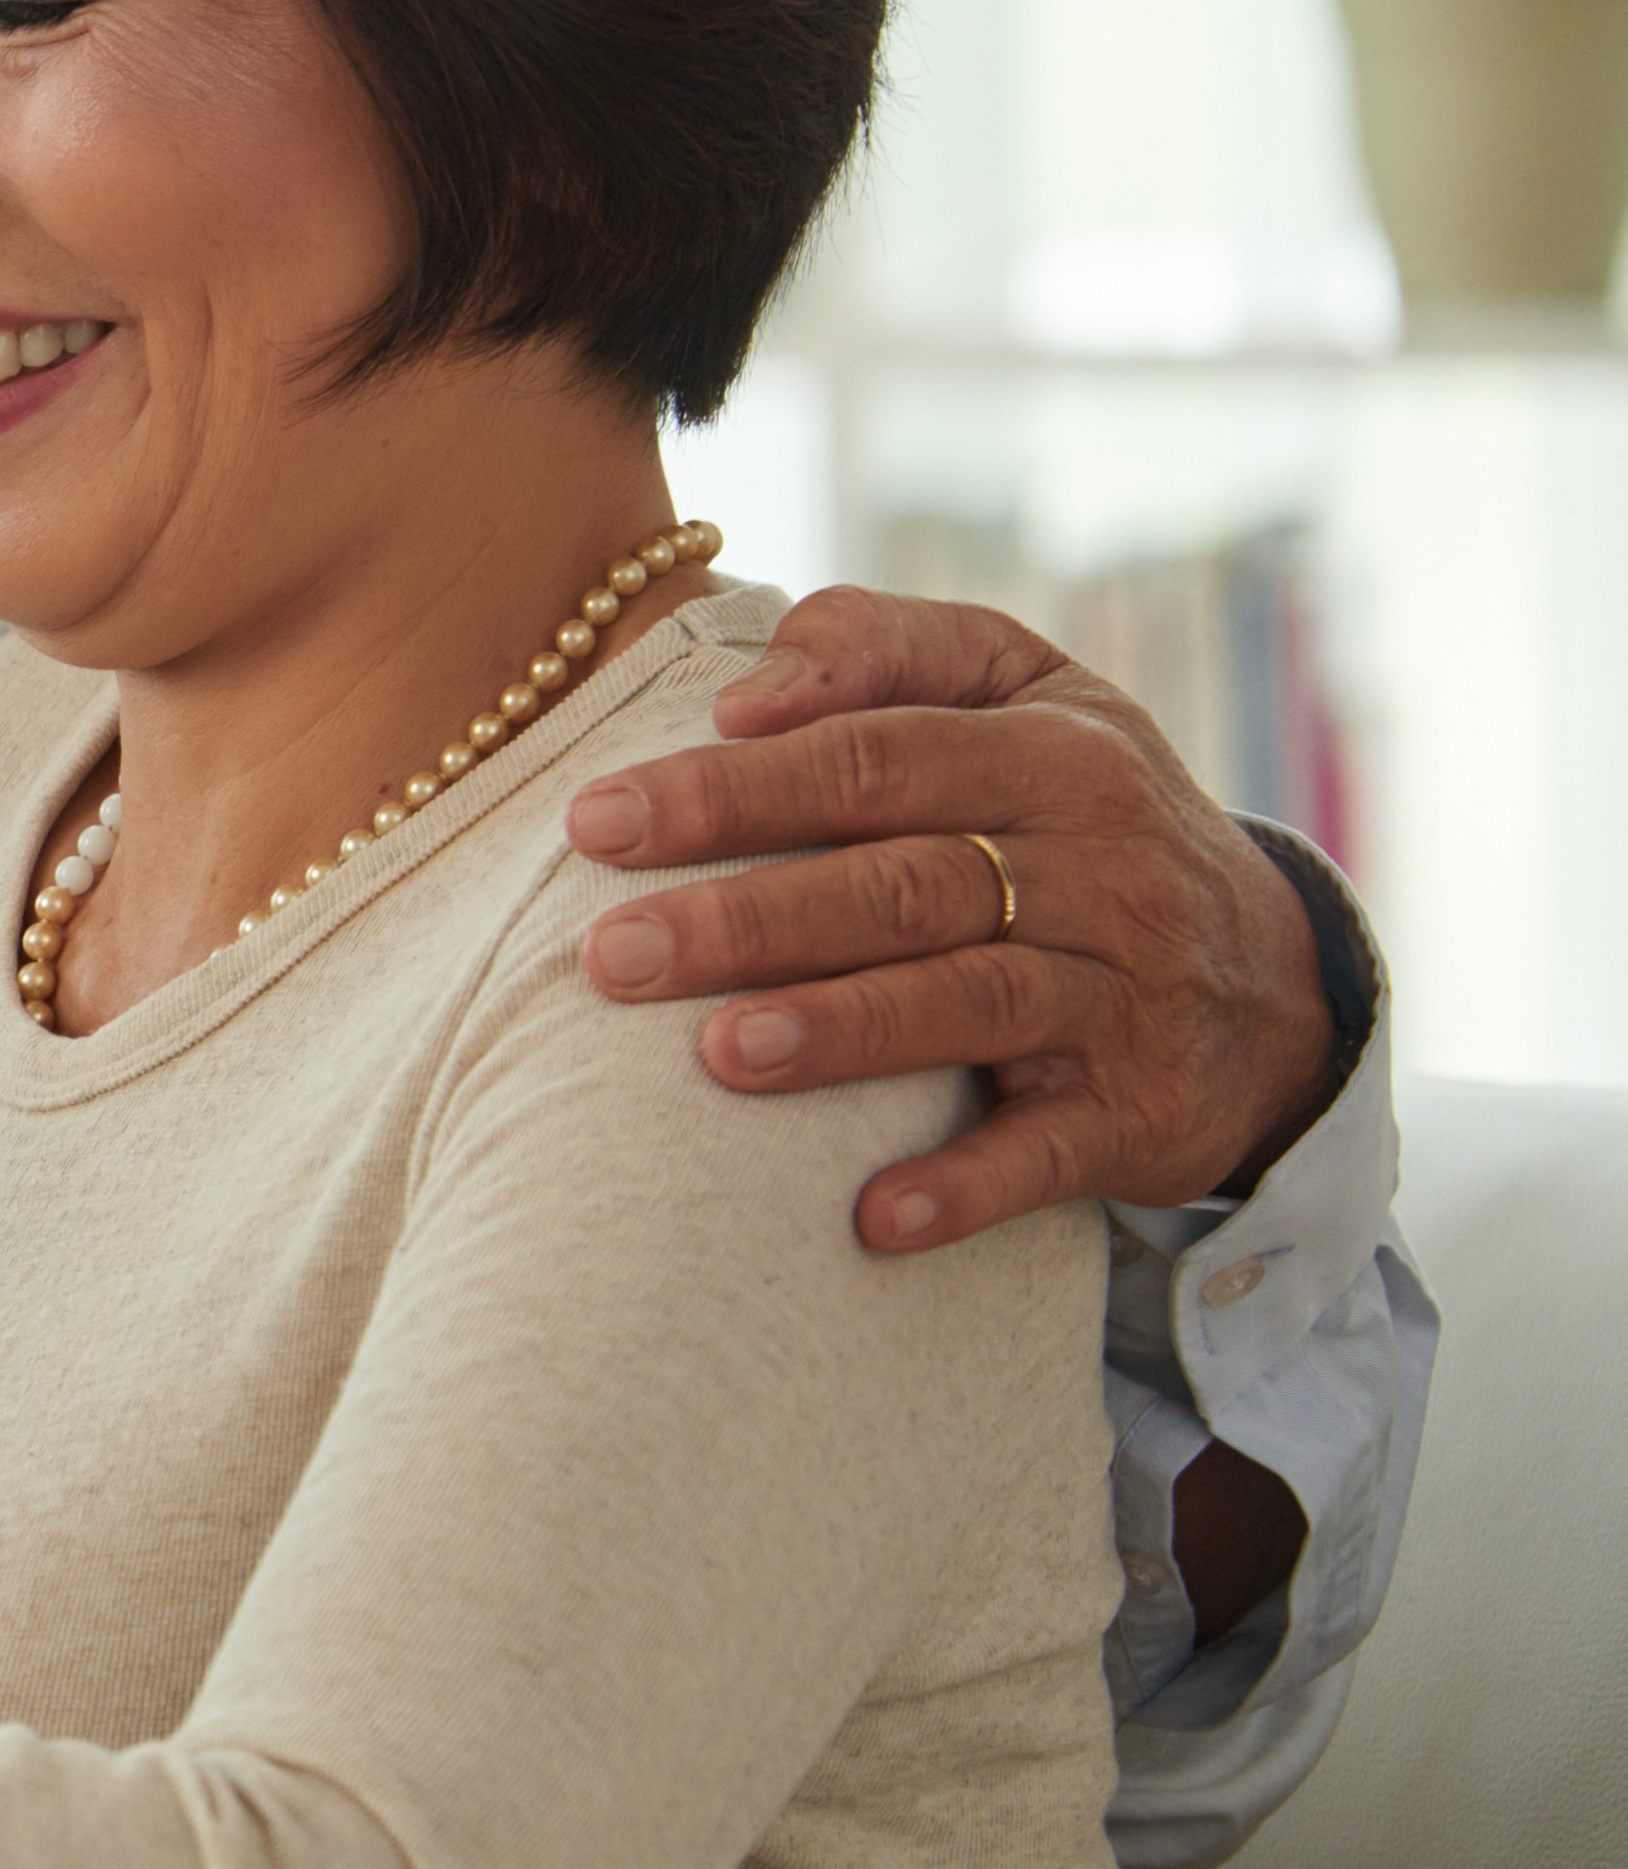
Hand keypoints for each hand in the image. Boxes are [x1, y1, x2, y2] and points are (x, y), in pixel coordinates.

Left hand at [563, 585, 1343, 1249]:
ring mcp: (1124, 994)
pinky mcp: (1142, 1112)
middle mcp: (1098, 870)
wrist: (1272, 977)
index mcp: (1051, 753)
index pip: (874, 760)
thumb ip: (880, 649)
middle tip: (608, 953)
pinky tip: (874, 1219)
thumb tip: (745, 690)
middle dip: (750, 918)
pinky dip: (967, 1186)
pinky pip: (1051, 1151)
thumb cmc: (1075, 808)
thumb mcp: (1017, 690)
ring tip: (716, 1057)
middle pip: (905, 885)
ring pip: (968, 1004)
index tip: (595, 824)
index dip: (734, 791)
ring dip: (840, 1032)